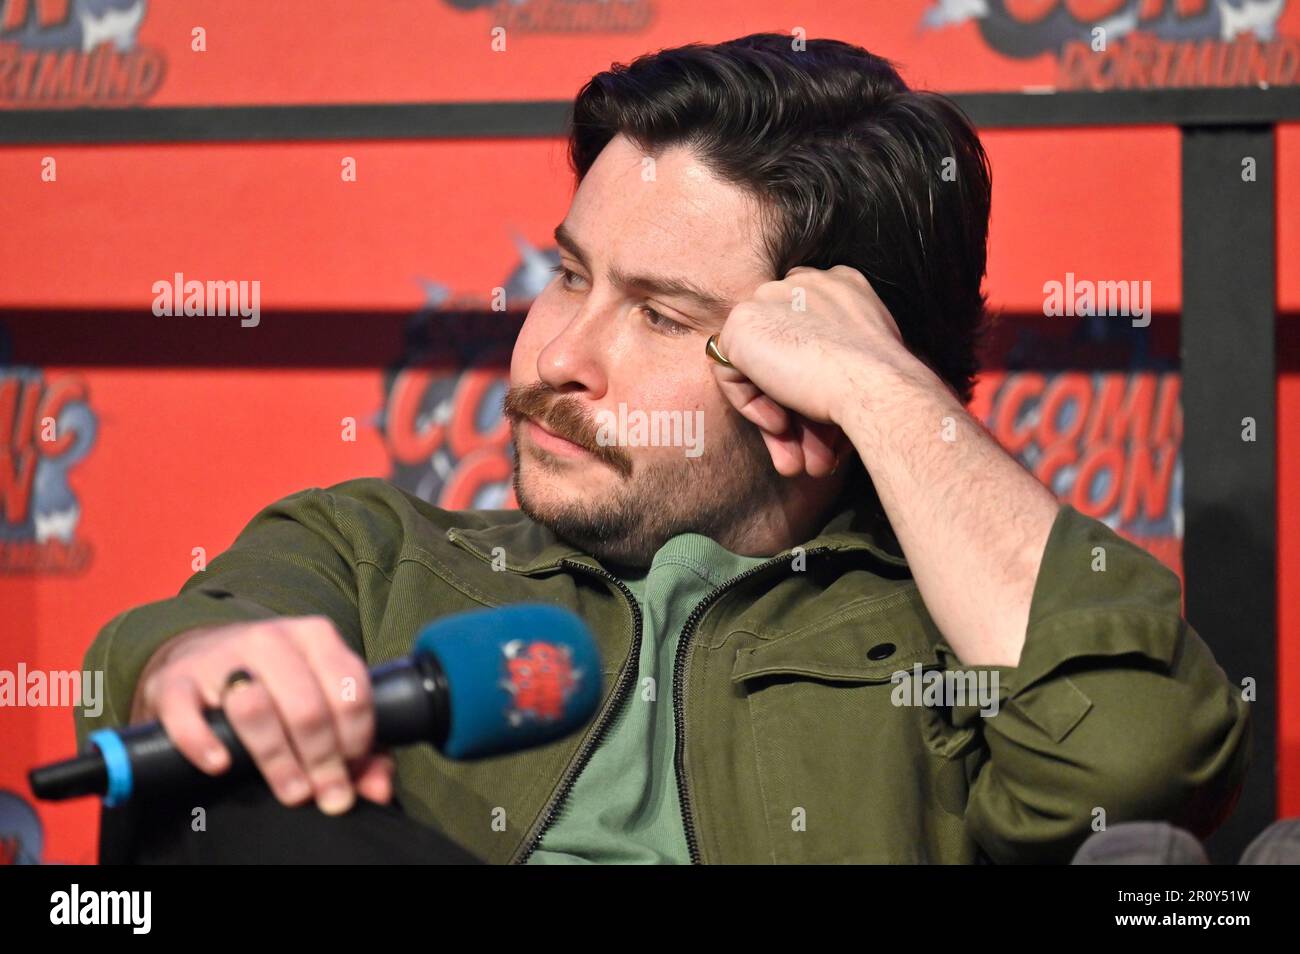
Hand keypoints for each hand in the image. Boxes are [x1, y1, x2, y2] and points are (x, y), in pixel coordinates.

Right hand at [130, 616, 392, 814]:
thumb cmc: (277, 685)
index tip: (353, 766)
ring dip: (278, 758)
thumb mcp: (322, 698)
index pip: (350, 688)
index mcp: (315, 636)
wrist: (205, 655)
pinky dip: (203, 742)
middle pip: (306, 706)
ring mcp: (221, 657)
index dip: (357, 736)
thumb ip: (360, 745)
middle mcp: (271, 638)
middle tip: (326, 793)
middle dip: (322, 759)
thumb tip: (378, 787)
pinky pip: (187, 713)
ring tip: (291, 790)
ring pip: (255, 708)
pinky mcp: (177, 680)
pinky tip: (220, 765)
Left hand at [708, 264, 912, 477]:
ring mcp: (771, 298)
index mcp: (841, 287)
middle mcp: (804, 283)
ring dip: (775, 416)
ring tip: (797, 461)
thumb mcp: (865, 365)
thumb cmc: (884, 386)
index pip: (806, 331)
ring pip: (758, 364)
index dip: (809, 380)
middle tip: (810, 451)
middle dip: (792, 407)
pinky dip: (750, 403)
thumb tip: (806, 401)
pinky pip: (730, 369)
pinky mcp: (743, 322)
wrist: (877, 386)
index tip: (823, 418)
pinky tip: (778, 424)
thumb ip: (834, 364)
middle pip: (781, 349)